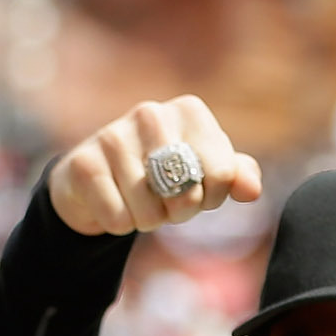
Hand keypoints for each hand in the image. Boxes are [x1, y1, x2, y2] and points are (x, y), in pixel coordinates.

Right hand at [46, 95, 261, 235]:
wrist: (95, 179)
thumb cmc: (158, 174)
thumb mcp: (202, 171)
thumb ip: (235, 176)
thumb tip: (251, 191)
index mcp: (189, 111)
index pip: (222, 175)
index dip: (211, 198)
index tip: (195, 192)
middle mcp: (151, 113)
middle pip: (187, 193)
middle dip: (179, 212)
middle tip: (164, 201)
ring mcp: (113, 135)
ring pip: (150, 211)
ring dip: (147, 220)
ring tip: (137, 201)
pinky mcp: (84, 164)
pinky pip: (117, 219)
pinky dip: (118, 224)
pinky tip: (112, 203)